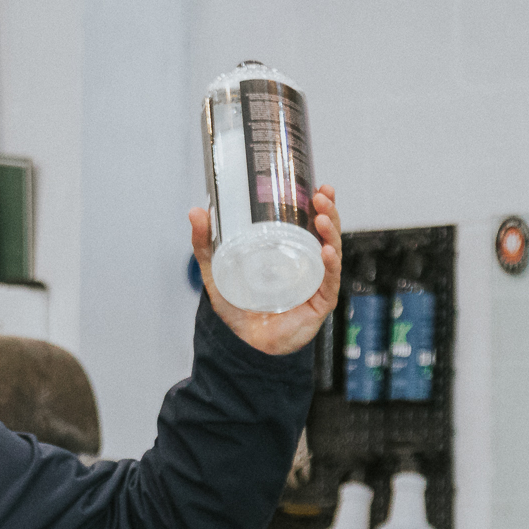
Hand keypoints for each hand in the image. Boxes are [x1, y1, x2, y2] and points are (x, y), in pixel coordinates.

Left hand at [187, 185, 342, 355]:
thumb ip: (206, 243)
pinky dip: (331, 265)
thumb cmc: (237, 304)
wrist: (242, 341)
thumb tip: (196, 211)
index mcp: (289, 250)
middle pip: (326, 232)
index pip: (309, 222)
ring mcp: (315, 282)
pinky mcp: (319, 302)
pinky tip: (327, 252)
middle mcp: (307, 263)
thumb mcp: (217, 269)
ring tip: (323, 218)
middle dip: (328, 211)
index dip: (318, 204)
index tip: (317, 187)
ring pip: (332, 251)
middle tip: (321, 195)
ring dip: (331, 232)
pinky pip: (329, 281)